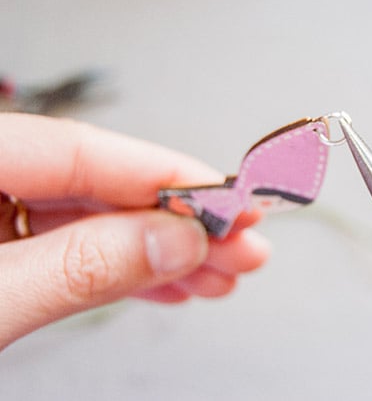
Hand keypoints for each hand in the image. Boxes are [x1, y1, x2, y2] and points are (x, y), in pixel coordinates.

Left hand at [0, 114, 268, 349]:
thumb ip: (78, 266)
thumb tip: (171, 241)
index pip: (80, 150)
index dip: (166, 175)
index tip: (229, 200)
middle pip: (95, 186)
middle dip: (176, 222)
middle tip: (241, 244)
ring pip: (90, 223)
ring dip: (161, 252)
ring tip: (219, 272)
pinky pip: (68, 253)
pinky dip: (122, 272)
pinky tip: (170, 284)